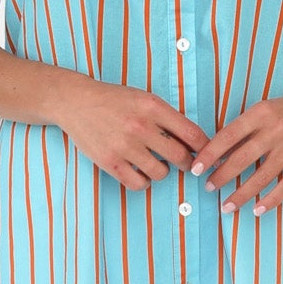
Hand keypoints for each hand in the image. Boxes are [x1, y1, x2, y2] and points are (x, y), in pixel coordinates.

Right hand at [59, 74, 209, 192]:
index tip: (206, 155)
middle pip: (181, 157)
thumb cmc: (115, 101)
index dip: (205, 149)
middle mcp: (141, 127)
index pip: (193, 134)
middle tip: (182, 162)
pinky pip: (138, 184)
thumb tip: (197, 143)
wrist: (76, 102)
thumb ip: (168, 118)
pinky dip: (144, 182)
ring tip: (155, 163)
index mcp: (153, 107)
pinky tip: (140, 173)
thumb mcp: (144, 99)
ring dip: (163, 171)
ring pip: (161, 173)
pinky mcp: (110, 162)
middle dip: (186, 163)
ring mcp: (124, 146)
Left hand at [189, 90, 282, 215]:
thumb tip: (215, 155)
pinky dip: (270, 200)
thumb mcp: (264, 111)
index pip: (228, 135)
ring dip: (242, 194)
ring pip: (262, 176)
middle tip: (208, 188)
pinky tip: (256, 210)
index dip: (210, 154)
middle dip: (222, 176)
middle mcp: (277, 129)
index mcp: (261, 113)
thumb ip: (243, 129)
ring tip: (226, 206)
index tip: (196, 169)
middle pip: (243, 158)